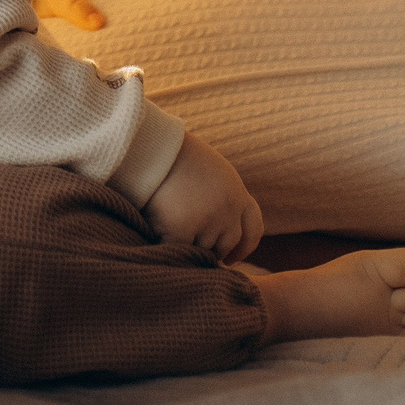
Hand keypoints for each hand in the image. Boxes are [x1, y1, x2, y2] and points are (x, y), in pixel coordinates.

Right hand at [143, 131, 263, 263]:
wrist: (151, 145)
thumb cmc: (175, 155)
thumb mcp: (212, 171)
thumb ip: (222, 196)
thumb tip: (222, 227)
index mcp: (236, 193)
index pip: (253, 230)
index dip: (244, 248)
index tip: (231, 259)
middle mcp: (228, 210)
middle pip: (227, 245)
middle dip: (212, 250)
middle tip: (190, 244)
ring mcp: (206, 222)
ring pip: (202, 251)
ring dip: (189, 248)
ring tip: (169, 231)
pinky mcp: (180, 230)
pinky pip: (177, 250)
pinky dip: (167, 246)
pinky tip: (158, 235)